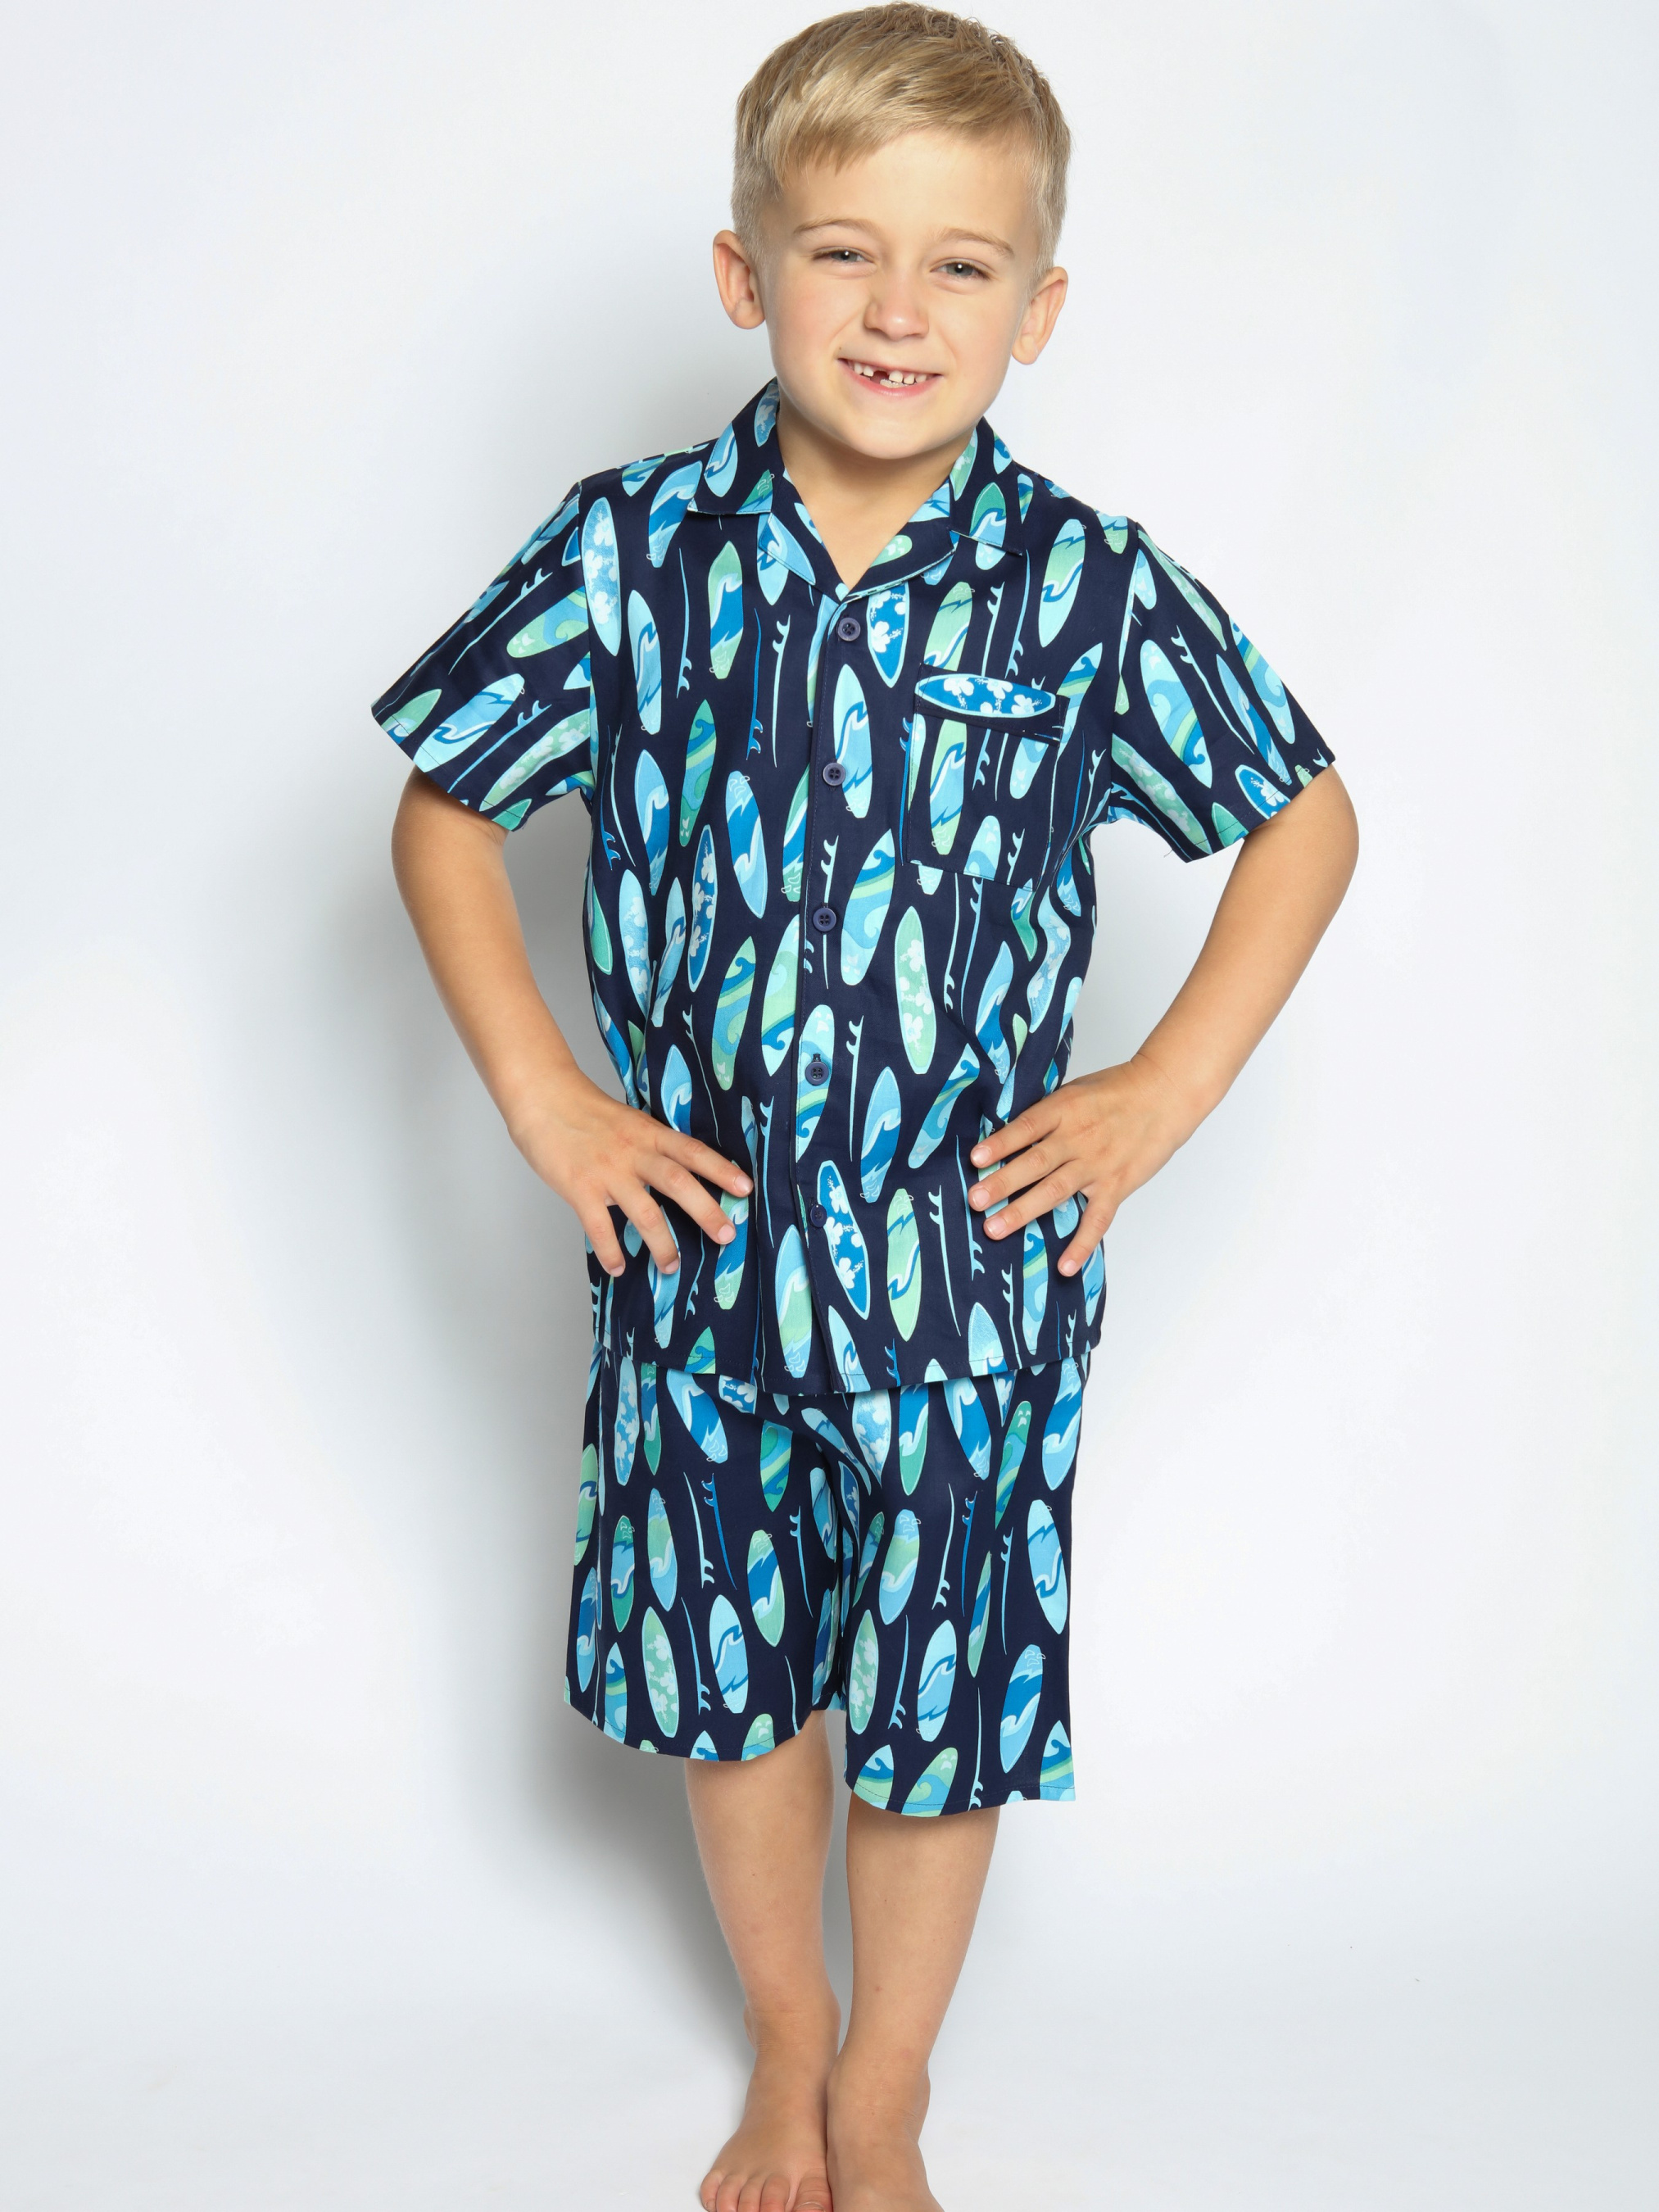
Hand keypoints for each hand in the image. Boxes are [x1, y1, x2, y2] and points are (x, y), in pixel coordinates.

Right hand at [509, 1067, 751, 1279]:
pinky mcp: (579, 1187)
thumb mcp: (628, 1121)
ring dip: (662, 1243)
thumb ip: (650, 1147)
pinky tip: (618, 1267)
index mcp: (648, 1133)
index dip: (721, 1169)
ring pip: (644, 1211)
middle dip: (706, 1211)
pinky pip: (599, 1226)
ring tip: (672, 1266)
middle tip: (726, 1236)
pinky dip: (610, 1250)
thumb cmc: (585, 1111)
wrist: (542, 1097)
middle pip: (677, 1181)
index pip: (693, 1151)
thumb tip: (672, 1177)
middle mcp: (633, 1151)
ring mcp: (607, 1171)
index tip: (746, 1188)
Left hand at [967, 1051, 1197, 1275]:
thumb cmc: (1116, 1090)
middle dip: (1002, 1184)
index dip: (1000, 1144)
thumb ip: (1045, 1114)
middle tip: (974, 1201)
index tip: (975, 1159)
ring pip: (1055, 1191)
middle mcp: (1078, 1138)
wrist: (1164, 1094)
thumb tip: (1006, 1135)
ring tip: (994, 1229)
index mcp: (1064, 1109)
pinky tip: (1065, 1266)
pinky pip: (1097, 1220)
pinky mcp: (1116, 1186)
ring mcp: (1097, 1165)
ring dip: (1023, 1211)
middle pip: (1034, 1163)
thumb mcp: (1075, 1090)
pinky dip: (1082, 1244)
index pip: (1026, 1128)